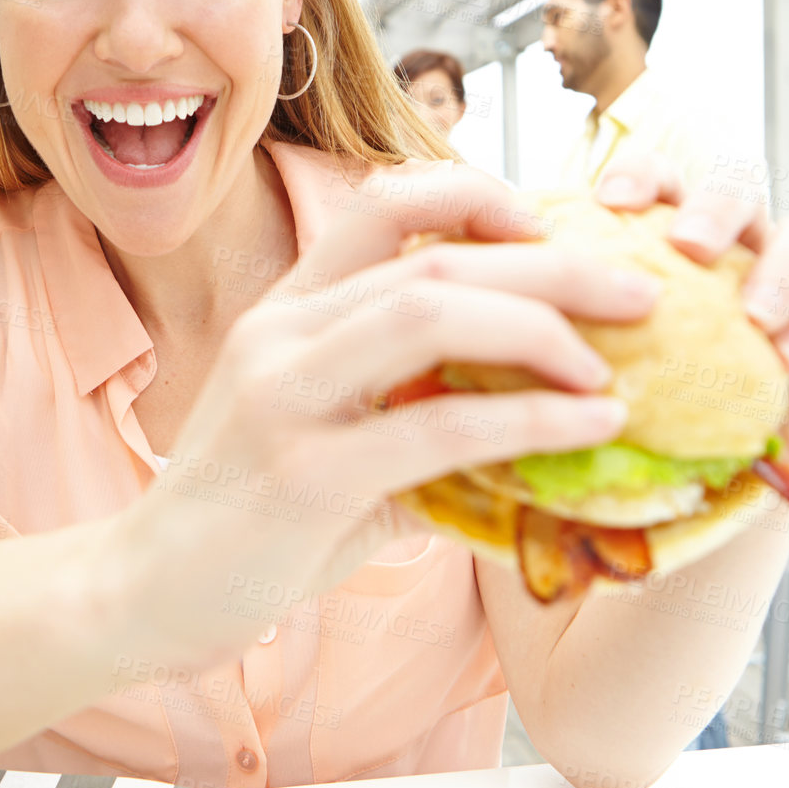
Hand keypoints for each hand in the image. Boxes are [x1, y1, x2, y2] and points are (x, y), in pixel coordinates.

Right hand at [122, 163, 661, 666]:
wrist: (147, 592)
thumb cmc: (249, 513)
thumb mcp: (318, 426)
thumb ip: (399, 396)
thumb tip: (525, 391)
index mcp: (287, 309)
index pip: (384, 204)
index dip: (475, 194)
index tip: (549, 225)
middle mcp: (282, 333)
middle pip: (434, 256)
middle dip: (554, 263)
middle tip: (641, 289)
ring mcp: (286, 397)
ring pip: (433, 313)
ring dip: (545, 326)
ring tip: (616, 360)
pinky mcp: (304, 474)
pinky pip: (438, 426)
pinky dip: (530, 417)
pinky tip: (589, 425)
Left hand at [593, 153, 788, 470]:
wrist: (727, 478)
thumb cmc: (658, 411)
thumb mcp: (610, 362)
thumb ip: (576, 326)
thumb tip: (511, 304)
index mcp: (677, 239)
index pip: (662, 179)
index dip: (640, 175)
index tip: (608, 200)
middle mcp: (741, 246)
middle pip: (739, 189)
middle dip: (715, 207)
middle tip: (688, 245)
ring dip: (779, 269)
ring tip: (754, 313)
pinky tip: (787, 359)